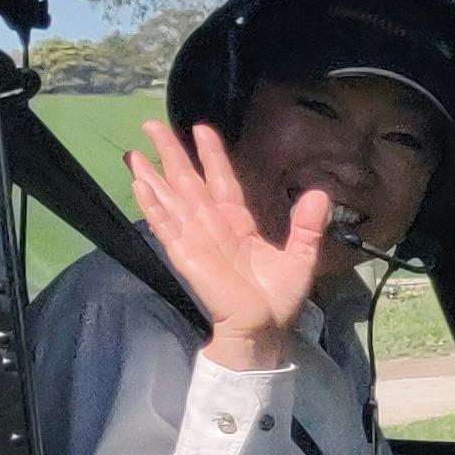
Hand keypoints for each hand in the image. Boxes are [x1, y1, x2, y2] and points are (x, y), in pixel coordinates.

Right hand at [130, 119, 323, 373]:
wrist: (264, 330)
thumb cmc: (278, 298)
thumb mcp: (301, 257)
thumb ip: (307, 225)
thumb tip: (320, 193)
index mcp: (239, 223)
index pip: (222, 181)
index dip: (212, 156)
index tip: (202, 129)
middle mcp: (214, 226)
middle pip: (188, 182)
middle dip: (172, 154)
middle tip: (152, 124)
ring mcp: (197, 239)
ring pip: (171, 200)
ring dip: (152, 176)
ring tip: (134, 152)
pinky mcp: (187, 256)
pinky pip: (167, 226)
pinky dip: (153, 206)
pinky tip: (140, 186)